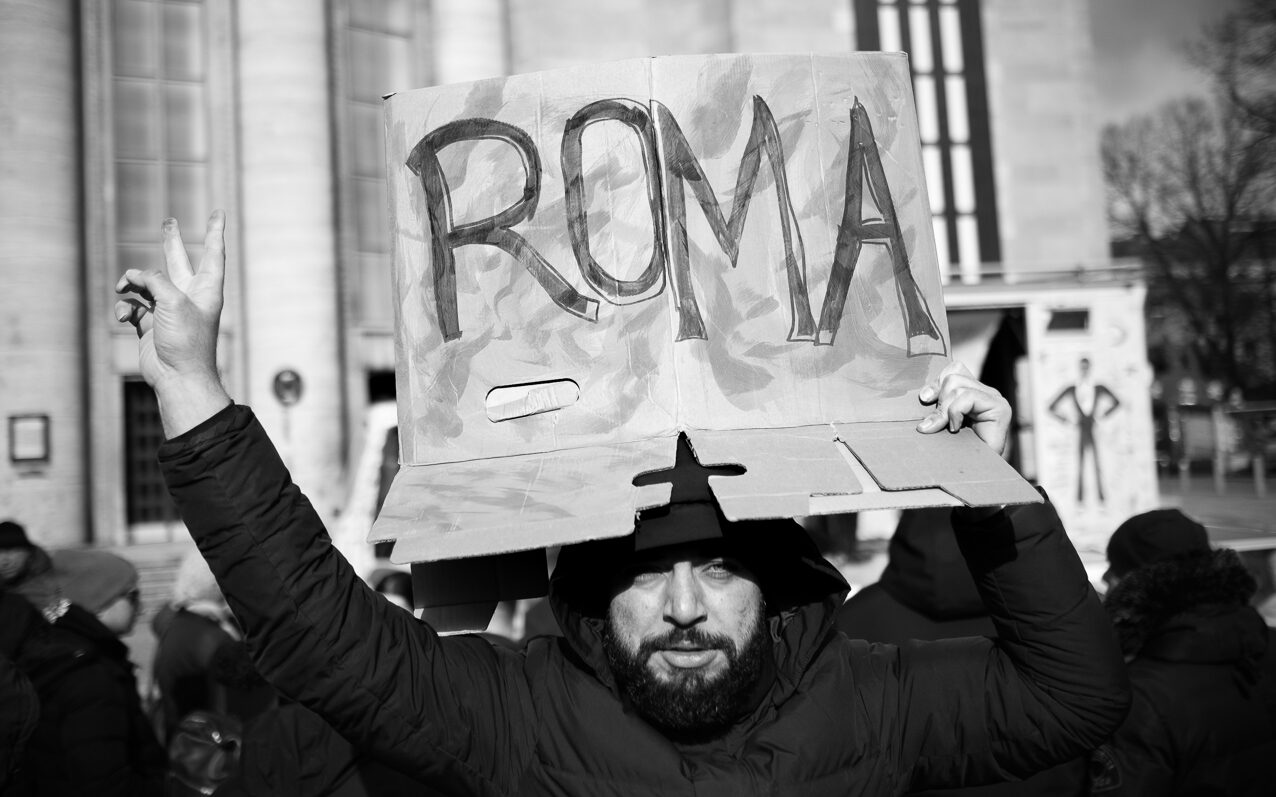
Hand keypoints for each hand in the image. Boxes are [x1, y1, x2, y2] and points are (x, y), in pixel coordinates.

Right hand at [114, 212, 230, 436]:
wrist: (177, 377)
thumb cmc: (185, 340)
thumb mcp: (173, 301)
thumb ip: (154, 280)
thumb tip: (133, 277)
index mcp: (206, 288)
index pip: (213, 252)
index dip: (215, 231)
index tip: (219, 212)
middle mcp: (188, 296)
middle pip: (178, 261)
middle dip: (171, 241)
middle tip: (168, 221)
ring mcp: (168, 310)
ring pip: (146, 284)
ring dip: (131, 283)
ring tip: (123, 287)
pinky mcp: (151, 324)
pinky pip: (133, 306)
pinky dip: (125, 306)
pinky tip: (124, 315)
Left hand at [915, 362, 1011, 455]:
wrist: (974, 473)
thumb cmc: (956, 451)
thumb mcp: (941, 422)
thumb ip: (937, 407)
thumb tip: (923, 396)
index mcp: (972, 392)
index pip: (954, 369)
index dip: (937, 382)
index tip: (924, 399)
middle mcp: (985, 392)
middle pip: (953, 376)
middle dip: (939, 400)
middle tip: (935, 423)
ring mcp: (994, 398)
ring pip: (958, 385)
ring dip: (946, 409)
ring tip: (948, 428)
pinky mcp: (1000, 407)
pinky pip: (968, 397)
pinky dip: (956, 412)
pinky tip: (957, 428)